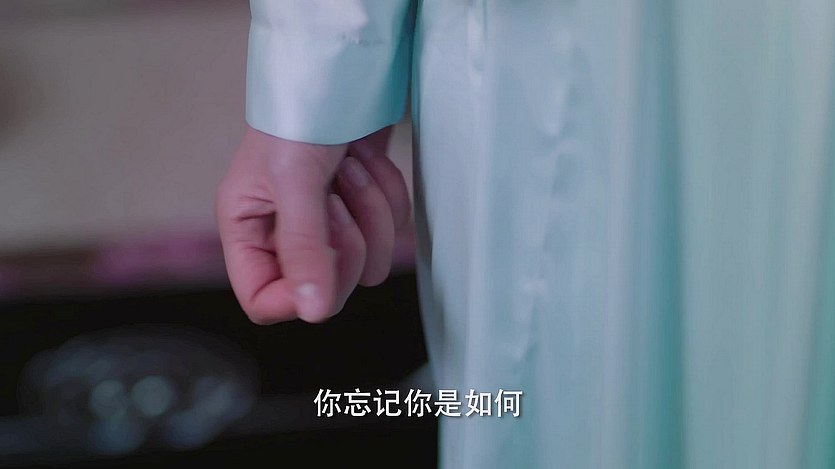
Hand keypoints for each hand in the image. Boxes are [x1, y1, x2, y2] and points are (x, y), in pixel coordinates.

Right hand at [216, 126, 409, 323]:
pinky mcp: (365, 209)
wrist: (346, 70)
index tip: (321, 263)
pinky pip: (393, 233)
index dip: (297, 295)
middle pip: (328, 289)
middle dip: (345, 241)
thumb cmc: (302, 114)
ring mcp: (329, 225)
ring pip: (369, 265)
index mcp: (249, 231)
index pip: (265, 301)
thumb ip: (303, 248)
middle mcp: (286, 235)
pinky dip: (388, 194)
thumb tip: (313, 311)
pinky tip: (367, 162)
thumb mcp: (294, 180)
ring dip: (371, 212)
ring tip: (350, 169)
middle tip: (335, 198)